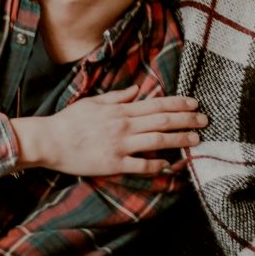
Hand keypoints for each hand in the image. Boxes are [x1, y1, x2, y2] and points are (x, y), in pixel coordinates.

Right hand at [10, 85, 205, 175]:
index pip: (156, 104)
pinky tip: (168, 165)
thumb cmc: (69, 121)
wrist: (50, 141)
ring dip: (179, 140)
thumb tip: (137, 90)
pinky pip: (140, 165)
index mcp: (120, 110)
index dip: (178, 104)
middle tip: (205, 120)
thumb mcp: (94, 102)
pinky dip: (156, 165)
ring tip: (196, 140)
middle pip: (162, 121)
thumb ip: (118, 97)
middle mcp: (124, 126)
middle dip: (186, 120)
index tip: (194, 104)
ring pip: (157, 141)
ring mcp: (120, 145)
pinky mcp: (113, 164)